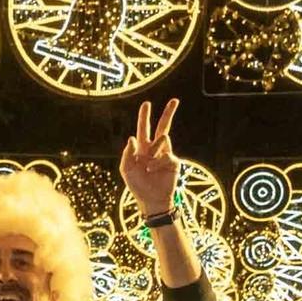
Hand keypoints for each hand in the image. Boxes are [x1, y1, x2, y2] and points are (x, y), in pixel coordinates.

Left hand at [119, 100, 180, 215]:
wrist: (151, 200)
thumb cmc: (137, 185)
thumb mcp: (126, 170)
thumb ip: (127, 154)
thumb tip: (132, 137)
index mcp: (142, 149)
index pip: (143, 130)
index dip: (144, 117)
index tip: (147, 104)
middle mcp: (155, 149)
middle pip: (162, 127)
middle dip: (168, 113)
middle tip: (175, 100)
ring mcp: (165, 154)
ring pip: (162, 140)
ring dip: (152, 152)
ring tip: (147, 168)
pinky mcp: (174, 161)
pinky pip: (165, 155)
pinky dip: (156, 163)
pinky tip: (152, 170)